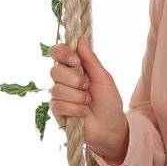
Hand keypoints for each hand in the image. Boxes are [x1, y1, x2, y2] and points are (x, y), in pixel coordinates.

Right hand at [48, 34, 126, 157]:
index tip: (75, 60)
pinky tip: (83, 113)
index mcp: (74, 67)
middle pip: (55, 70)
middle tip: (87, 86)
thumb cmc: (109, 102)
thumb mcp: (103, 77)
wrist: (111, 127)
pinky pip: (58, 104)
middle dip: (75, 79)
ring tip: (88, 102)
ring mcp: (58, 95)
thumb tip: (81, 38)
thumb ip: (91, 59)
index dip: (62, 53)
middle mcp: (63, 79)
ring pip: (57, 89)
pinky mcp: (57, 112)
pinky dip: (75, 109)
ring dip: (78, 97)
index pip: (57, 52)